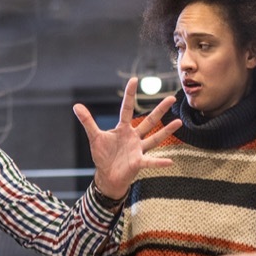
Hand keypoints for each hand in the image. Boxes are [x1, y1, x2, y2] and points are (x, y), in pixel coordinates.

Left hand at [73, 77, 182, 198]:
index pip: (127, 109)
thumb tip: (76, 106)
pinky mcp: (138, 162)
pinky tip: (170, 162)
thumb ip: (88, 121)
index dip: (130, 95)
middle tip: (171, 98)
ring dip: (166, 131)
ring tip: (179, 122)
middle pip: (149, 121)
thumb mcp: (95, 137)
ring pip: (155, 138)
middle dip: (160, 110)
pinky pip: (150, 161)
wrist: (107, 175)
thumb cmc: (103, 155)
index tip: (134, 80)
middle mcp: (134, 137)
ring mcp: (138, 149)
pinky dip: (159, 162)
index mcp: (123, 129)